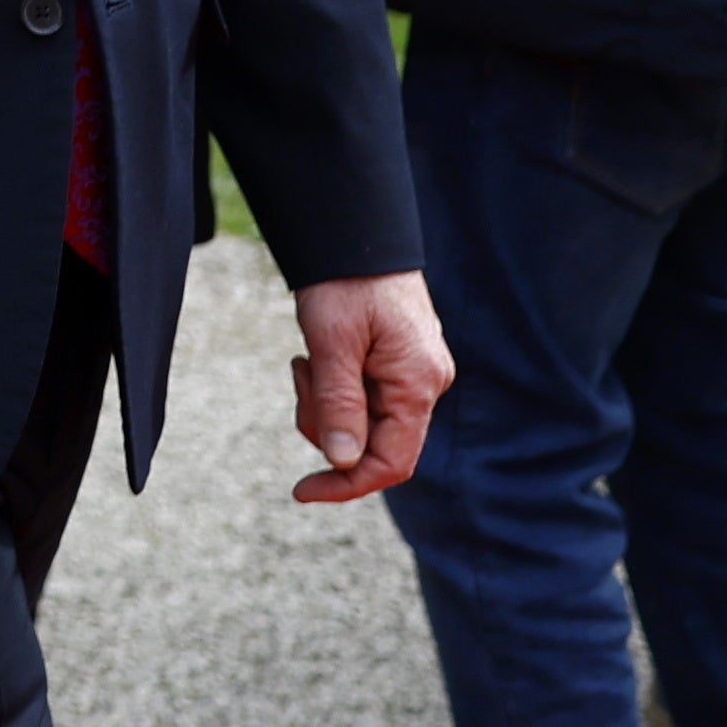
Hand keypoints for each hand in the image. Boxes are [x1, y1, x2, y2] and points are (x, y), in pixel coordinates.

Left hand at [286, 269, 450, 504]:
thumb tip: (343, 461)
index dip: (346, 483)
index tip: (301, 490)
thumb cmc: (346, 283)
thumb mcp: (333, 342)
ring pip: (360, 422)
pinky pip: (360, 399)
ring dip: (324, 401)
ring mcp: (413, 376)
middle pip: (370, 442)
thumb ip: (339, 403)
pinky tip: (321, 353)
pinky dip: (332, 386)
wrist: (356, 236)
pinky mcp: (397, 366)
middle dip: (326, 423)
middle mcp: (425, 384)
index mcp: (418, 383)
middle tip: (304, 371)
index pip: (391, 461)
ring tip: (311, 355)